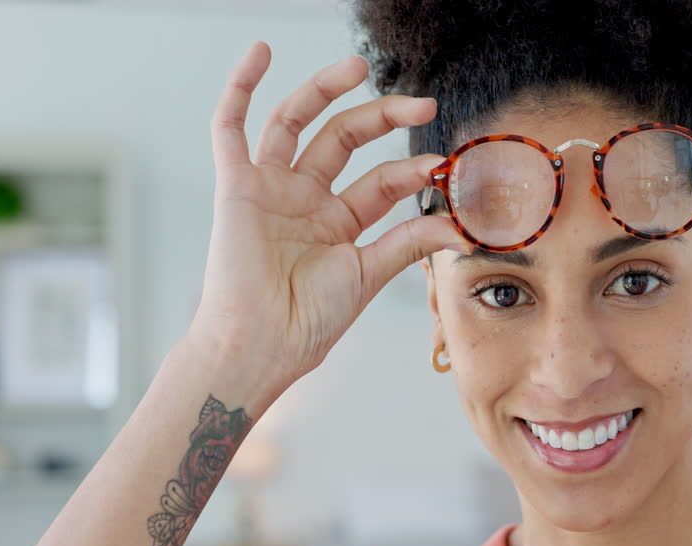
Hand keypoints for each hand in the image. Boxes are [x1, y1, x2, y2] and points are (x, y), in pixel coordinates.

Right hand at [188, 41, 462, 395]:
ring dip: (322, 90)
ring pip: (295, 123)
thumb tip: (460, 226)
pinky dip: (240, 88)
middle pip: (343, 139)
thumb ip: (408, 242)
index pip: (380, 180)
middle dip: (382, 117)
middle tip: (422, 104)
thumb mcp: (368, 275)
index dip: (411, 168)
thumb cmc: (309, 322)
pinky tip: (260, 54)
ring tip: (357, 66)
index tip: (442, 165)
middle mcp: (304, 199)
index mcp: (337, 223)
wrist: (261, 345)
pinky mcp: (236, 187)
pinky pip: (231, 129)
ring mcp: (270, 190)